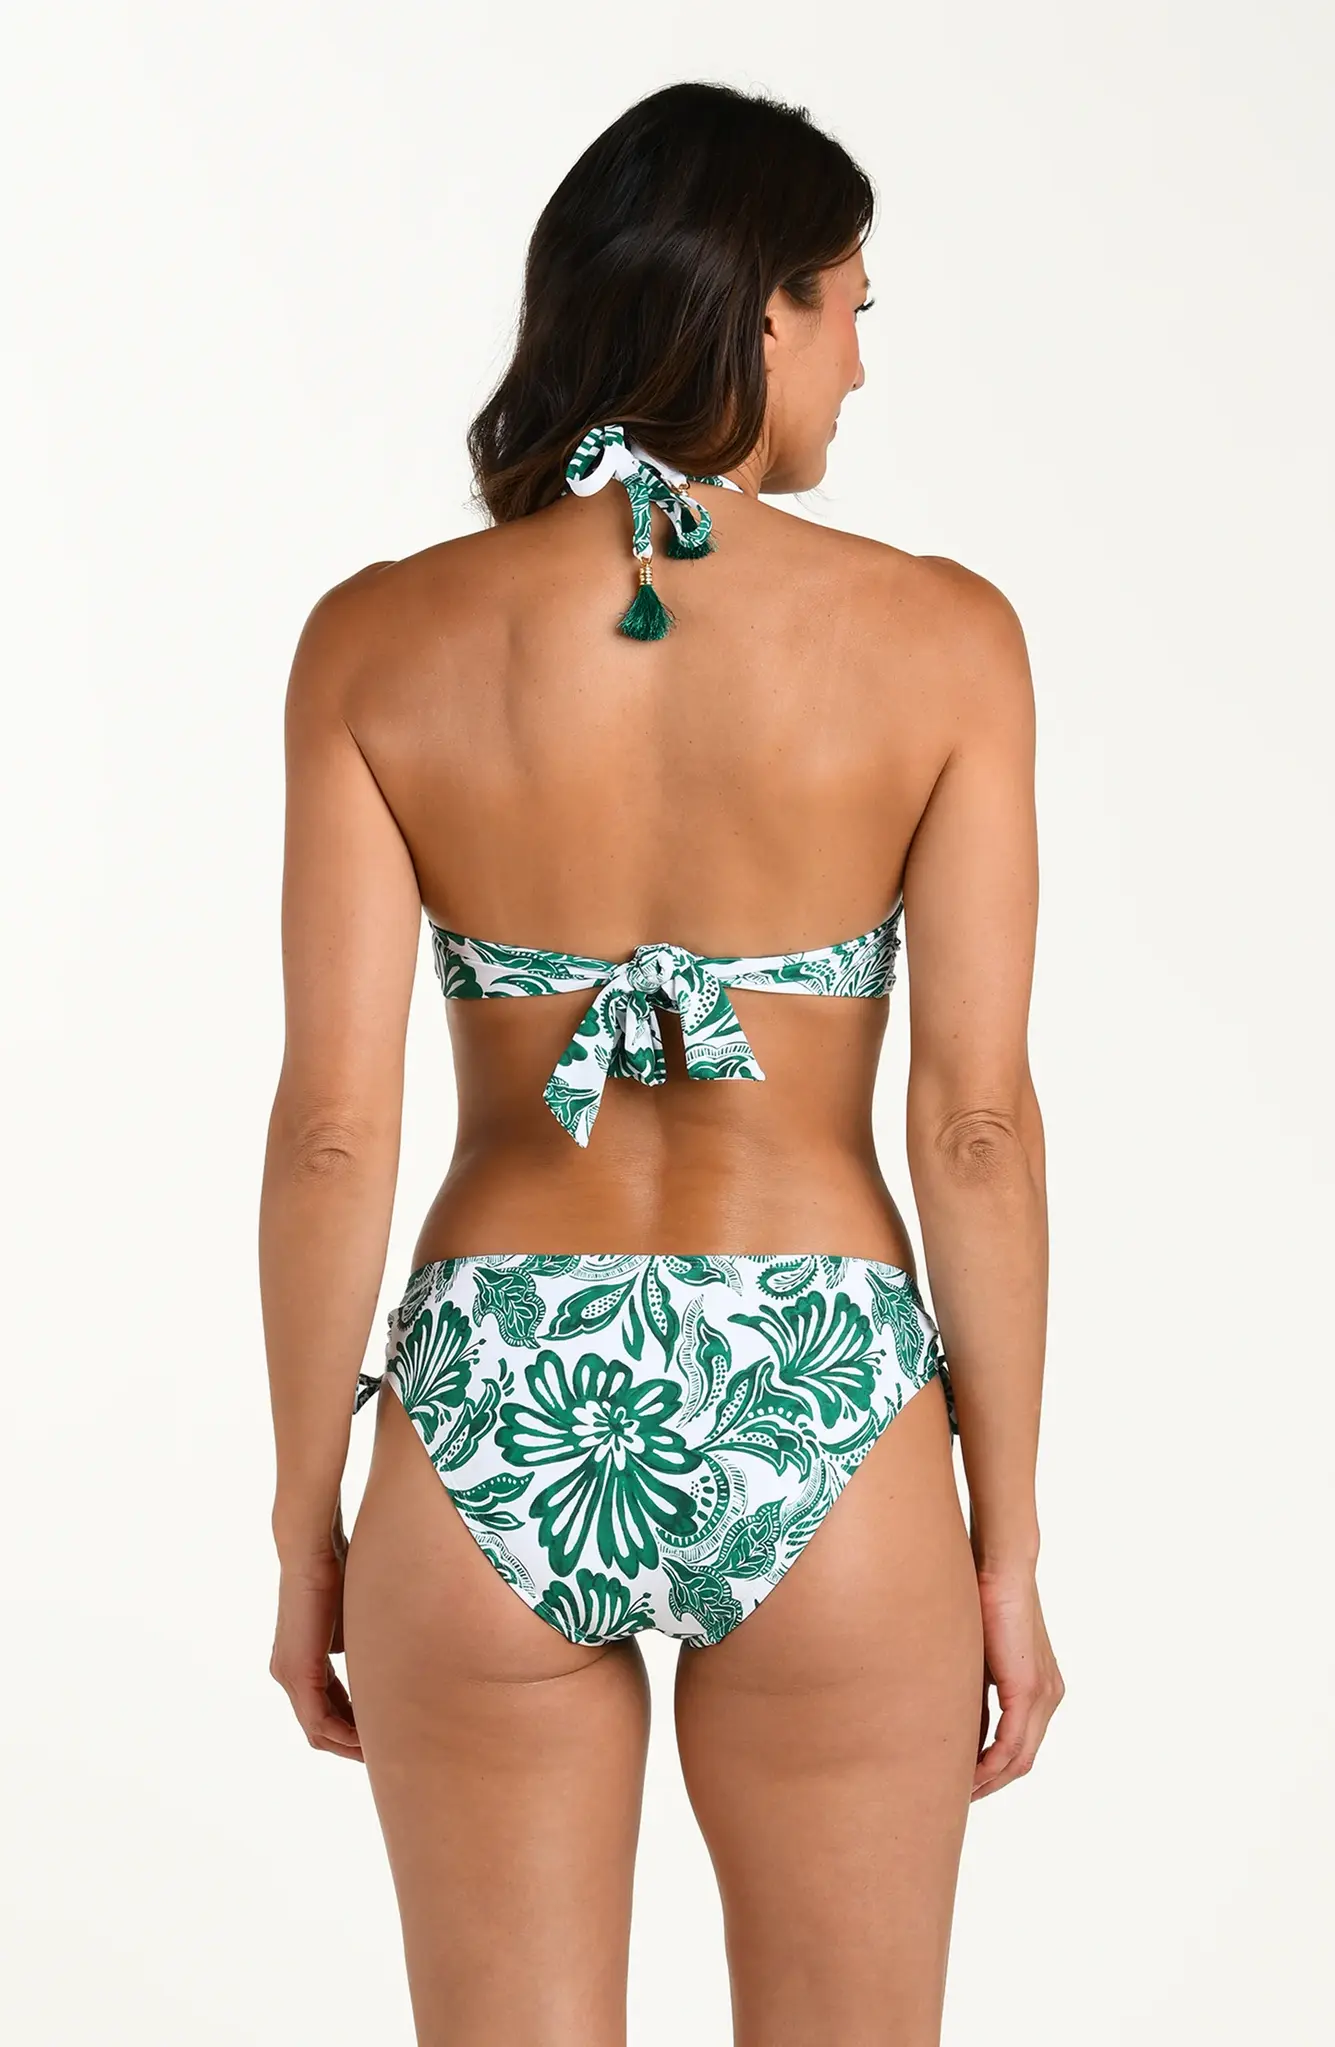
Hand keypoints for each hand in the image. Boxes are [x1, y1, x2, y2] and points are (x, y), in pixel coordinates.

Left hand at [269, 1534, 362, 1762]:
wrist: (314, 1552)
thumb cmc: (336, 1573)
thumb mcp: (351, 1621)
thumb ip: (358, 1647)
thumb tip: (381, 1663)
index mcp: (300, 1661)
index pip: (325, 1707)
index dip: (353, 1725)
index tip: (381, 1733)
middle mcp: (287, 1674)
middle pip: (318, 1727)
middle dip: (351, 1743)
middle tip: (384, 1753)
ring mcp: (288, 1676)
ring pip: (317, 1730)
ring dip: (348, 1744)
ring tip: (381, 1752)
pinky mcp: (297, 1673)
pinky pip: (318, 1720)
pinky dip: (343, 1734)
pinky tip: (367, 1738)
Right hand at [972, 1565, 1062, 1798]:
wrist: (1001, 1568)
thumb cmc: (986, 1599)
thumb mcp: (979, 1655)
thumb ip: (975, 1689)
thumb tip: (954, 1719)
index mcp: (1041, 1687)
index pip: (1021, 1743)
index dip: (995, 1768)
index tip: (967, 1781)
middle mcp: (1049, 1696)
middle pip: (1024, 1759)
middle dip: (993, 1782)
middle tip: (961, 1797)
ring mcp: (1043, 1695)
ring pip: (1020, 1757)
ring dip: (991, 1779)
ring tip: (961, 1792)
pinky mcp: (1028, 1690)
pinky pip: (1012, 1743)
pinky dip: (991, 1764)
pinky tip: (971, 1775)